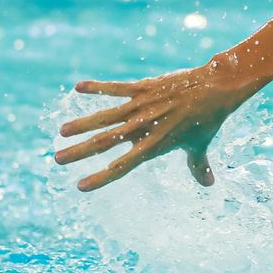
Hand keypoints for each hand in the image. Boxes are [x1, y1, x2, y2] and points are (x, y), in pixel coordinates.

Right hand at [55, 62, 248, 191]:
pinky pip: (117, 88)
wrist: (216, 89)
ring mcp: (143, 106)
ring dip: (82, 123)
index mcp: (155, 145)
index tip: (80, 186)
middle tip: (56, 158)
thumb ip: (198, 167)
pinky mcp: (144, 87)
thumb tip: (209, 185)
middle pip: (106, 142)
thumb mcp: (199, 145)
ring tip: (61, 131)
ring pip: (106, 116)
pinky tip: (78, 87)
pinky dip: (98, 87)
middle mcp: (145, 127)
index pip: (123, 166)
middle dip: (80, 151)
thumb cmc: (207, 120)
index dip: (101, 177)